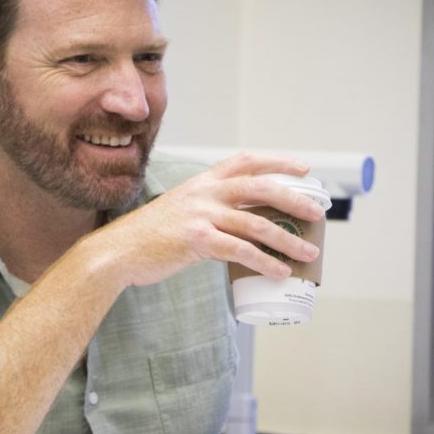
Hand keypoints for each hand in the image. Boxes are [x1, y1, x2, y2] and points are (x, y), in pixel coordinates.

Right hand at [84, 152, 325, 288]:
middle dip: (294, 199)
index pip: (245, 162)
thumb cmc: (148, 236)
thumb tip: (237, 226)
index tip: (303, 169)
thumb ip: (206, 210)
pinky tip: (279, 271)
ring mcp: (200, 215)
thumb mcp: (179, 210)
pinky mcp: (196, 240)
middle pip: (260, 187)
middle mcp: (204, 193)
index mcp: (201, 182)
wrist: (117, 252)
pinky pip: (240, 250)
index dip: (277, 162)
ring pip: (256, 222)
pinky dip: (264, 261)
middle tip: (317, 213)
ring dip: (287, 240)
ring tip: (308, 253)